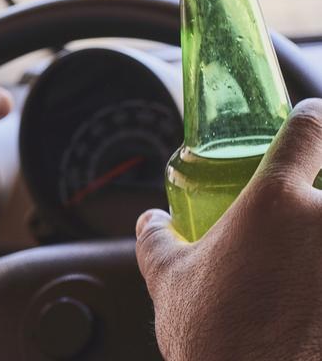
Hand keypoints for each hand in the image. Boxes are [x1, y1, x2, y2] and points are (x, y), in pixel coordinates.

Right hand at [136, 99, 321, 360]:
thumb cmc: (214, 341)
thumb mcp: (170, 282)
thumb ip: (157, 239)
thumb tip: (149, 220)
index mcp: (275, 203)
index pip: (312, 126)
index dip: (312, 116)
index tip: (310, 123)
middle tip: (311, 196)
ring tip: (311, 253)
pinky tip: (317, 290)